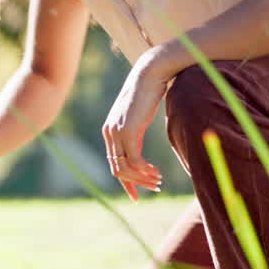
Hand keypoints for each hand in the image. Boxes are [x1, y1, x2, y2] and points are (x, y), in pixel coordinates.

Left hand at [101, 56, 166, 200]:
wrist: (151, 74)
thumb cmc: (148, 93)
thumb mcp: (139, 118)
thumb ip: (134, 135)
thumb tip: (139, 153)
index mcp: (110, 131)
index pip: (114, 163)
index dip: (126, 182)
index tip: (138, 195)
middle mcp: (109, 133)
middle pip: (117, 169)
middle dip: (136, 183)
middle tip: (156, 186)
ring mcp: (117, 132)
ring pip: (125, 168)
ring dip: (143, 178)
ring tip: (158, 180)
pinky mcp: (128, 131)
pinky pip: (134, 161)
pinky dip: (145, 171)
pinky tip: (156, 172)